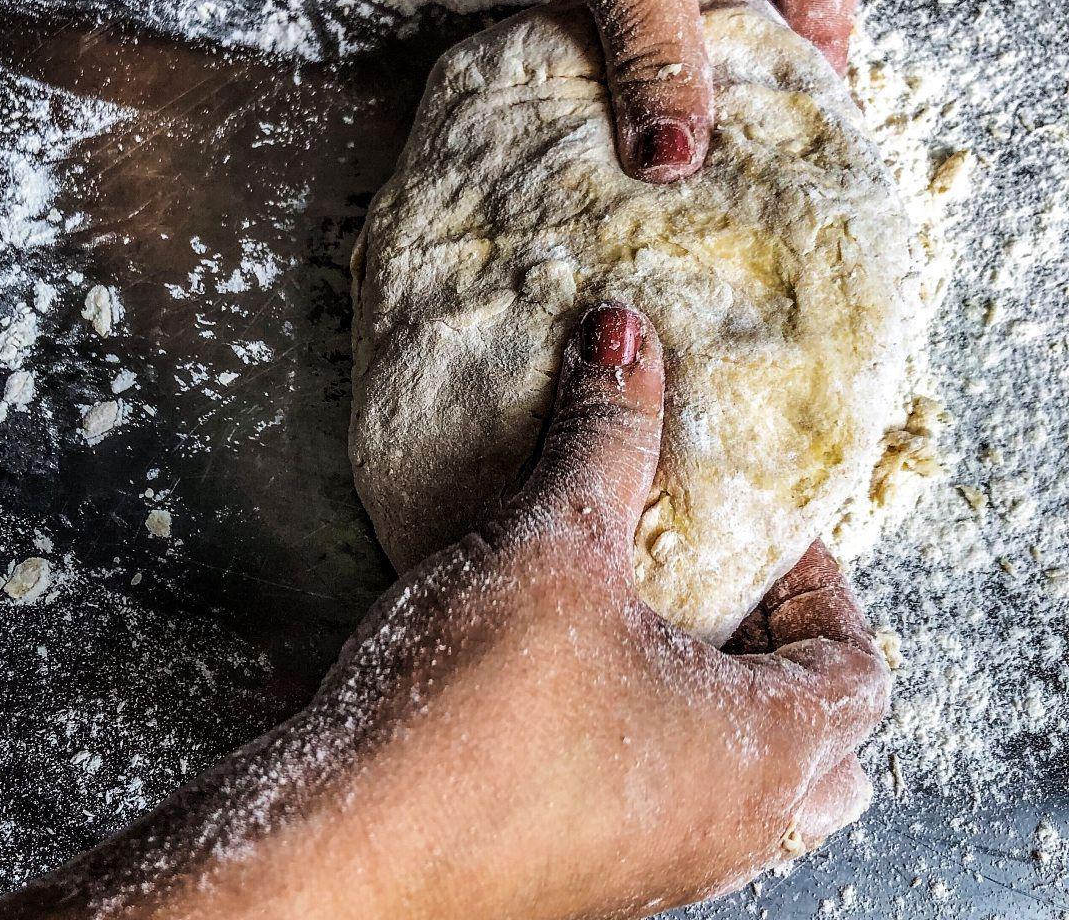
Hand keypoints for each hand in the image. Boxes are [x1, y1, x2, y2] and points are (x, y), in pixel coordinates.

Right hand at [0, 303, 887, 919]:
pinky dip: (643, 732)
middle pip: (815, 741)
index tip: (752, 522)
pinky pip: (655, 800)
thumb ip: (604, 436)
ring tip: (631, 615)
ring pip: (734, 779)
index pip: (857, 669)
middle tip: (710, 575)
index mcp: (758, 758)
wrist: (341, 854)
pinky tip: (563, 677)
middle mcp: (724, 829)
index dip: (820, 579)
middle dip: (774, 644)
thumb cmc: (465, 714)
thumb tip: (626, 334)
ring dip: (705, 690)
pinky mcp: (581, 874)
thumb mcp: (552, 546)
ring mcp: (654, 866)